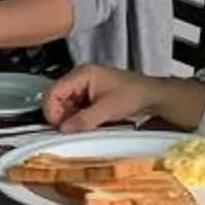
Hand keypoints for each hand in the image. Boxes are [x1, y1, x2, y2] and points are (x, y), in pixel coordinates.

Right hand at [42, 64, 162, 132]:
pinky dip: (77, 118)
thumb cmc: (133, 95)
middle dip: (61, 116)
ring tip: (82, 127)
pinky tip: (87, 123)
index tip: (58, 127)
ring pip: (65, 105)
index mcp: (81, 74)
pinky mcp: (89, 95)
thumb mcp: (107, 110)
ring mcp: (84, 86)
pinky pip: (75, 108)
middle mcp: (80, 77)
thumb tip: (64, 129)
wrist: (151, 96)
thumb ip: (83, 120)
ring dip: (70, 118)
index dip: (52, 111)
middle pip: (57, 98)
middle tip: (70, 130)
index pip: (53, 92)